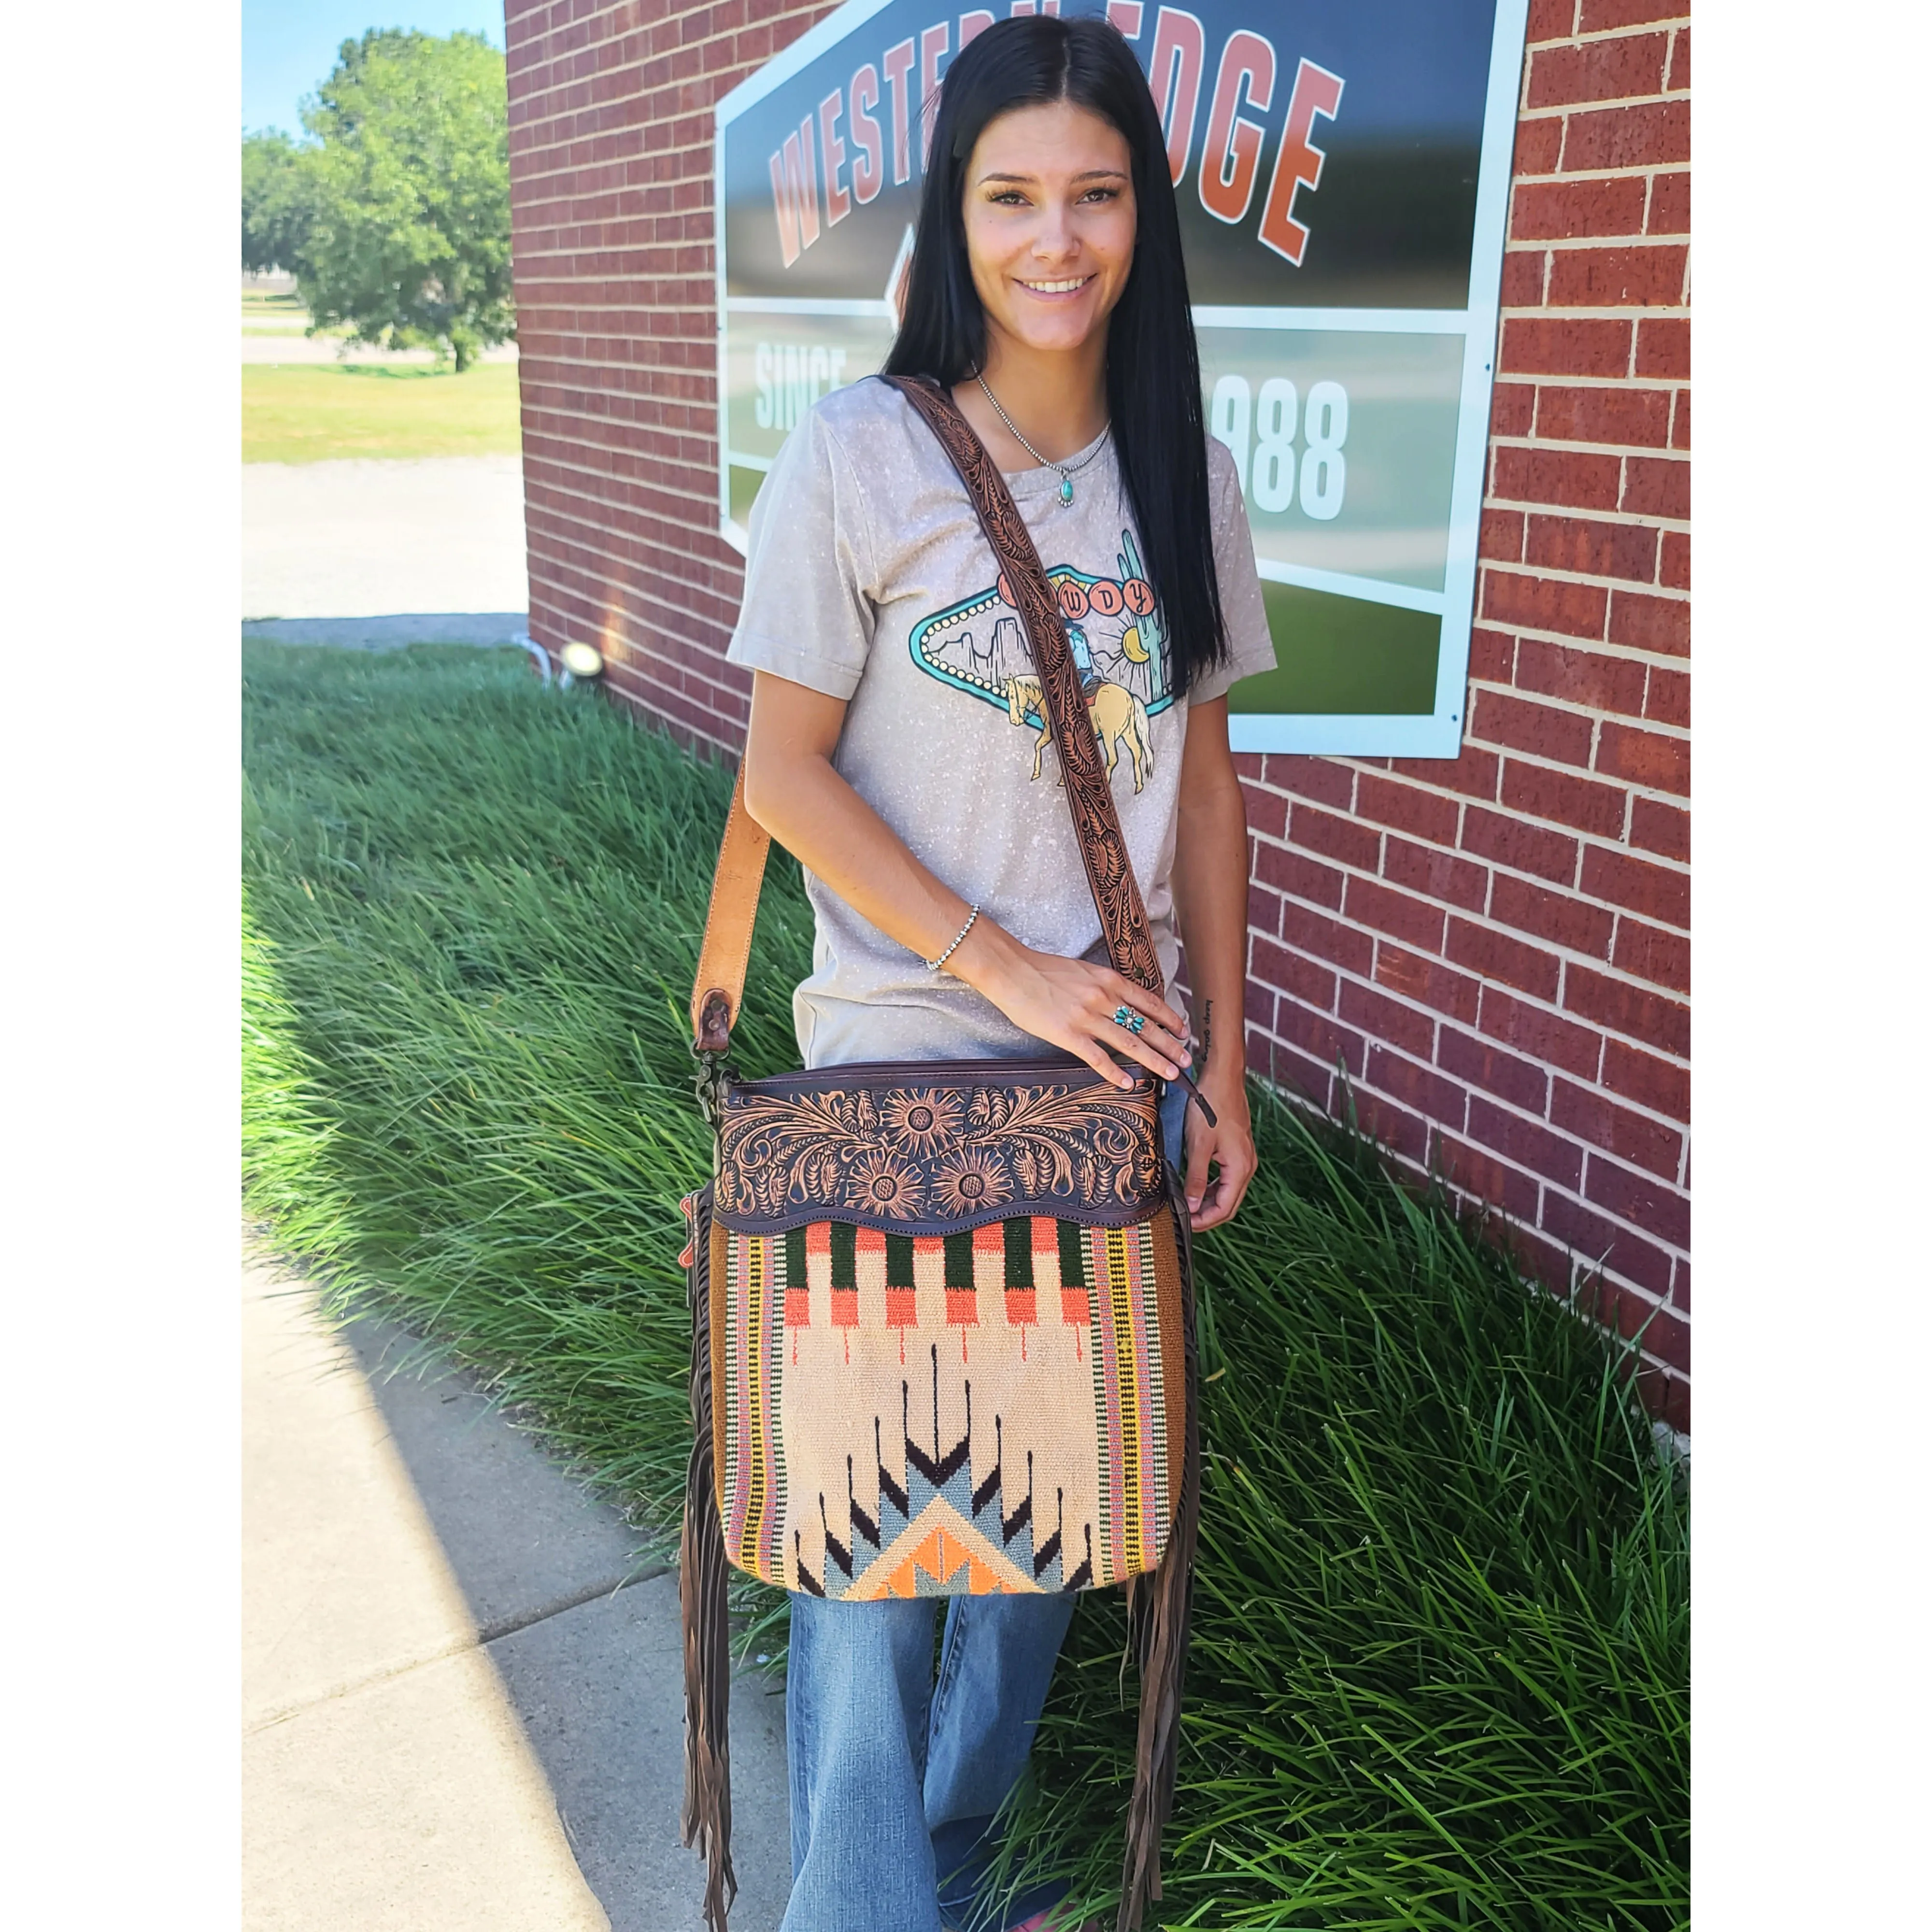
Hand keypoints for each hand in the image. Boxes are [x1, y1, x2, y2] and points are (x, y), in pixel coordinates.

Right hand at [950, 922, 1191, 1088]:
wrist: (1013, 971)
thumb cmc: (1044, 970)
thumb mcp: (1084, 971)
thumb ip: (1106, 986)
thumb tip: (1125, 1003)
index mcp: (1109, 980)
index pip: (1149, 1001)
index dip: (1170, 1019)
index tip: (1184, 1032)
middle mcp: (1103, 998)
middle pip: (1146, 1025)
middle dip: (1170, 1045)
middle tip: (1186, 1061)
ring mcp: (1086, 1017)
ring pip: (1129, 1043)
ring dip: (1154, 1061)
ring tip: (1170, 1074)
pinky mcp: (1067, 1034)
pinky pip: (1097, 1058)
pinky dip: (1115, 1072)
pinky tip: (1128, 1083)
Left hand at [1181, 1065, 1254, 1231]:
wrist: (1223, 1078)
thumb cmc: (1211, 1106)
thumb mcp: (1198, 1145)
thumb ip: (1195, 1176)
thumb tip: (1190, 1204)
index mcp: (1240, 1168)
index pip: (1224, 1208)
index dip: (1205, 1220)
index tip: (1184, 1223)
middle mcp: (1246, 1166)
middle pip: (1228, 1203)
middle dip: (1206, 1214)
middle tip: (1183, 1219)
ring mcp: (1243, 1158)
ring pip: (1226, 1191)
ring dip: (1208, 1201)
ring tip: (1185, 1205)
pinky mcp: (1236, 1150)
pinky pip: (1225, 1177)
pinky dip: (1210, 1186)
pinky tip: (1194, 1187)